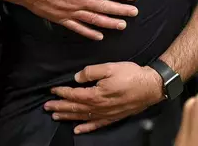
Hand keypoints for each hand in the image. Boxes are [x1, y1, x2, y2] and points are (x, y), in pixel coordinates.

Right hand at [10, 0, 138, 40]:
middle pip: (103, 7)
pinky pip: (77, 28)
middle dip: (120, 10)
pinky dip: (89, 33)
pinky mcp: (60, 19)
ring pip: (94, 20)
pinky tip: (99, 36)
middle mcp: (77, 1)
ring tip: (122, 26)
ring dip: (109, 23)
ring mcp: (69, 12)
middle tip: (134, 13)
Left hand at [45, 62, 163, 133]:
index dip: (62, 93)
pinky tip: (77, 129)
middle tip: (46, 107)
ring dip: (68, 116)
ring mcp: (105, 114)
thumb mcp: (110, 67)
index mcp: (96, 94)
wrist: (151, 87)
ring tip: (56, 116)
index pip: (74, 95)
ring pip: (82, 117)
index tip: (52, 90)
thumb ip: (91, 72)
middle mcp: (98, 107)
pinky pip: (96, 125)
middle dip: (60, 106)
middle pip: (75, 108)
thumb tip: (77, 77)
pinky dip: (85, 128)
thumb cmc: (131, 75)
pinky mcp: (113, 117)